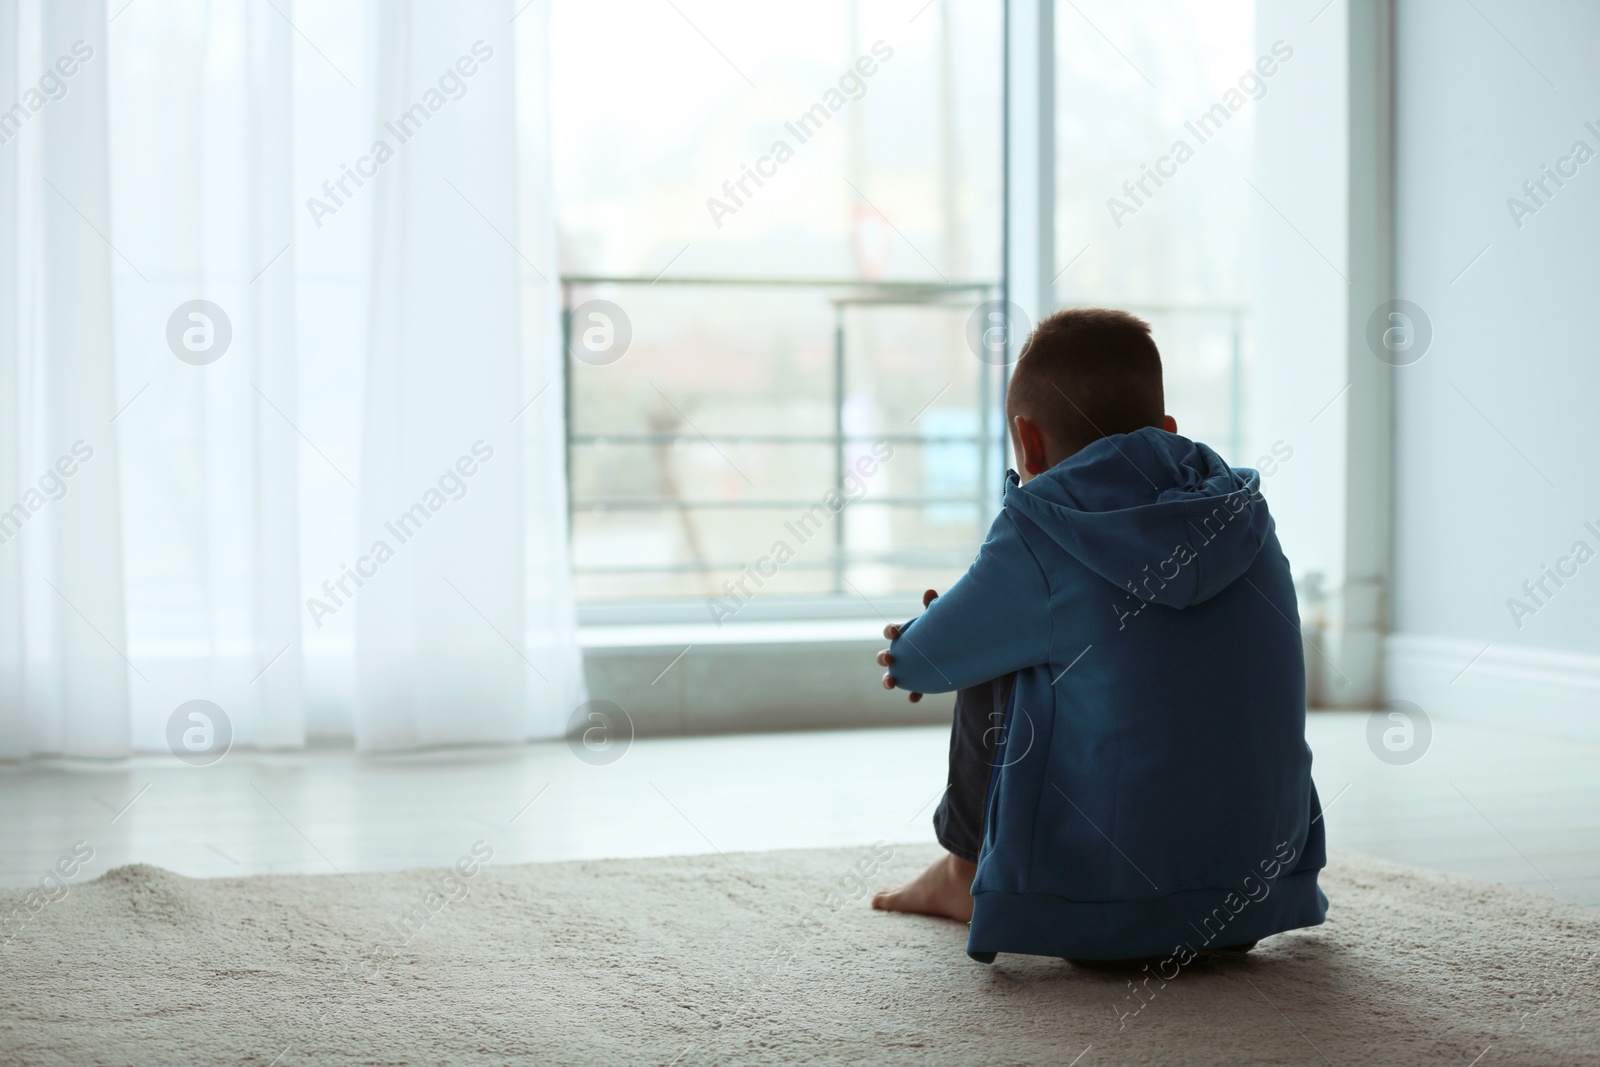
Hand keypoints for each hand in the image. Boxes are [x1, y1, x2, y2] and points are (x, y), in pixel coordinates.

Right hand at [877, 588, 937, 702]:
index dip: (890, 631)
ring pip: (892, 677)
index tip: (894, 632)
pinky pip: (914, 691)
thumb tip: (929, 591)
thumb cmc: (944, 633)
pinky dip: (913, 695)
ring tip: (890, 683)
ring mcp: (910, 670)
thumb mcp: (939, 621)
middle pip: (885, 656)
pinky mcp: (921, 684)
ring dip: (888, 680)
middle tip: (889, 659)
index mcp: (906, 636)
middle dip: (883, 658)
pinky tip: (914, 698)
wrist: (963, 653)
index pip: (892, 632)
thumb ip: (933, 608)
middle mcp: (903, 654)